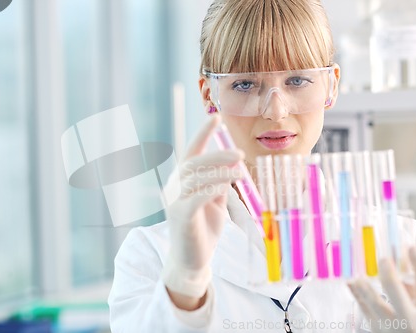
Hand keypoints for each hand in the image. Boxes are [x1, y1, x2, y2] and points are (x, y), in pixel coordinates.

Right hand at [162, 115, 243, 301]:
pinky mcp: (180, 218)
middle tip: (240, 154)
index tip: (216, 118)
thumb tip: (233, 165)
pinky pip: (193, 199)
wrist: (192, 260)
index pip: (192, 152)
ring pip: (194, 178)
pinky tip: (223, 189)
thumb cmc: (204, 228)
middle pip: (193, 162)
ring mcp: (175, 202)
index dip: (202, 134)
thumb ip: (219, 183)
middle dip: (217, 155)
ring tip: (240, 173)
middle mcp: (175, 188)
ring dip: (219, 172)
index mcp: (185, 181)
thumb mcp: (215, 201)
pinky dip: (209, 190)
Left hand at [349, 247, 415, 332]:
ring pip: (377, 305)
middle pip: (399, 296)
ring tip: (360, 276)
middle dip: (390, 276)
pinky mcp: (380, 332)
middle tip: (384, 260)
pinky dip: (358, 296)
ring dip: (366, 288)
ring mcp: (394, 327)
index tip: (412, 248)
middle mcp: (413, 320)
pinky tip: (352, 284)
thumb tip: (403, 264)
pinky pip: (366, 312)